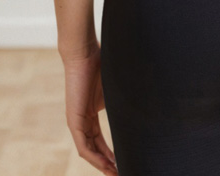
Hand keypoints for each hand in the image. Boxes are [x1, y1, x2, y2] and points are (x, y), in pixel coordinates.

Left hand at [62, 42, 117, 173]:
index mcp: (91, 113)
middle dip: (107, 163)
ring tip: (115, 172)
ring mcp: (77, 122)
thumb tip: (145, 106)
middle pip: (95, 149)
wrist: (84, 54)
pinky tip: (105, 165)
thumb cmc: (100, 66)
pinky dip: (94, 158)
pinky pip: (83, 146)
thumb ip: (121, 103)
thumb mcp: (113, 91)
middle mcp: (83, 121)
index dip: (111, 153)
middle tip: (120, 172)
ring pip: (88, 151)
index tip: (123, 162)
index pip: (100, 141)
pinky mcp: (74, 121)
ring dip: (101, 164)